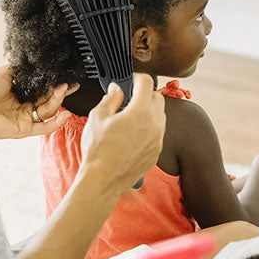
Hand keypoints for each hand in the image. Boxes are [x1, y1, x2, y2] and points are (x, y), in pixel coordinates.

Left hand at [0, 64, 78, 138]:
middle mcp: (25, 104)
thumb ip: (24, 68)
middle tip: (70, 83)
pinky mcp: (24, 129)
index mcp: (22, 91)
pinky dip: (56, 122)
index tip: (67, 76)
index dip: (55, 82)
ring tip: (62, 90)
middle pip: (49, 99)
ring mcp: (25, 117)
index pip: (44, 88)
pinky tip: (65, 113)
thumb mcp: (6, 71)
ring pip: (48, 111)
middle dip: (61, 91)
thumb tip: (41, 62)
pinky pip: (44, 127)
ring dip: (57, 100)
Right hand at [79, 73, 165, 193]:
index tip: (129, 81)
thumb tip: (118, 89)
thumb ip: (111, 98)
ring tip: (130, 117)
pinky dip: (149, 128)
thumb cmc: (98, 149)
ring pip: (160, 115)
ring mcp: (158, 139)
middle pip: (157, 97)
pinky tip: (133, 134)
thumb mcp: (98, 117)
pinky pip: (158, 132)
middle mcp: (155, 124)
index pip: (146, 83)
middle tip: (130, 98)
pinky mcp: (157, 152)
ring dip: (149, 111)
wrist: (103, 180)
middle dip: (145, 94)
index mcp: (141, 111)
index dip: (136, 78)